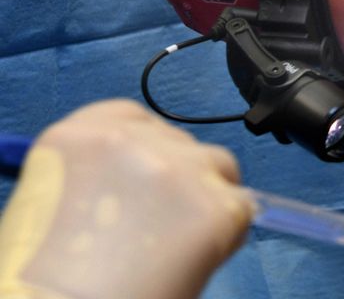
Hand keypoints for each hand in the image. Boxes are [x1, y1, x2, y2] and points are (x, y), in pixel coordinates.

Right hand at [0, 100, 253, 298]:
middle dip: (178, 178)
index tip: (148, 175)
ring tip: (179, 244)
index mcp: (74, 138)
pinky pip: (242, 206)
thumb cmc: (47, 278)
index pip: (131, 118)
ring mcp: (178, 168)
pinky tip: (196, 259)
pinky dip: (228, 231)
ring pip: (218, 166)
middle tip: (160, 225)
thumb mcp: (57, 205)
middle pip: (179, 143)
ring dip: (207, 196)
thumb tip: (142, 183)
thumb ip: (99, 178)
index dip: (147, 147)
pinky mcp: (216, 205)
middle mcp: (128, 140)